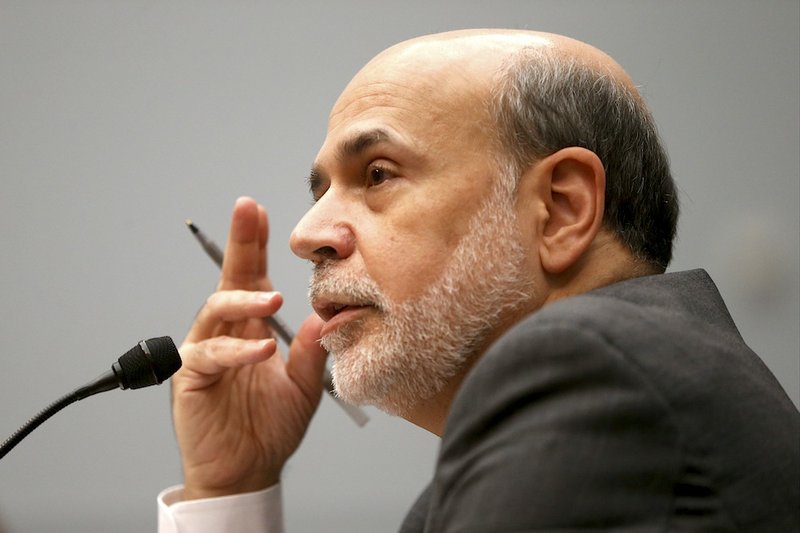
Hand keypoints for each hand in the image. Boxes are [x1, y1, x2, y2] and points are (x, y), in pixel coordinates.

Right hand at [172, 197, 326, 498]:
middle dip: (239, 244)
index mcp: (250, 327)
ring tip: (271, 301)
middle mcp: (226, 332)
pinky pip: (209, 356)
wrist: (249, 471)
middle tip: (247, 211)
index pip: (252, 278)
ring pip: (214, 311)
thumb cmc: (271, 427)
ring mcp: (205, 353)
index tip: (260, 211)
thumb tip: (327, 315)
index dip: (254, 245)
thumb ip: (312, 352)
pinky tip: (261, 350)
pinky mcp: (191, 379)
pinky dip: (236, 351)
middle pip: (229, 279)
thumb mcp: (303, 386)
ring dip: (243, 301)